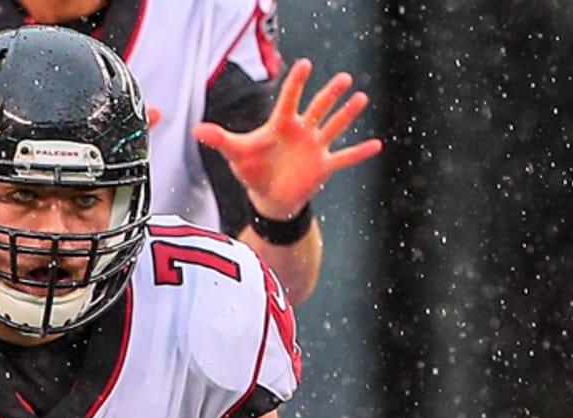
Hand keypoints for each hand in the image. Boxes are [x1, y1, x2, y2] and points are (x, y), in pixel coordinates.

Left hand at [193, 58, 382, 220]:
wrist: (269, 197)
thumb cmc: (252, 169)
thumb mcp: (236, 154)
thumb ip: (219, 139)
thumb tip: (196, 130)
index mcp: (281, 124)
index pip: (289, 100)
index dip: (296, 84)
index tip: (305, 65)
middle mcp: (302, 131)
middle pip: (317, 108)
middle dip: (329, 95)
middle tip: (343, 78)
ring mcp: (315, 147)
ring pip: (333, 127)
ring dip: (346, 115)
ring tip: (361, 98)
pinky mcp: (323, 166)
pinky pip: (344, 158)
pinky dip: (359, 152)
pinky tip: (376, 144)